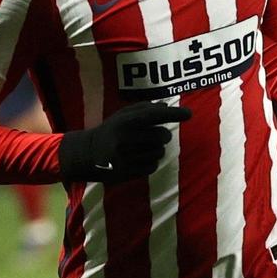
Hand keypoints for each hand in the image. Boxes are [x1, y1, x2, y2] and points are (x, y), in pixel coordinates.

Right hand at [57, 101, 192, 181]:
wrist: (87, 154)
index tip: (189, 114)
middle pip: (163, 136)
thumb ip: (144, 109)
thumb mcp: (122, 116)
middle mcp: (126, 138)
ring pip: (160, 152)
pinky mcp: (127, 172)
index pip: (155, 115)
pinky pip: (153, 166)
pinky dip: (151, 162)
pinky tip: (138, 159)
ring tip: (142, 148)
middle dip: (162, 135)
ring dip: (156, 150)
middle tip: (151, 136)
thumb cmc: (110, 131)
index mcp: (125, 121)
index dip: (174, 114)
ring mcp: (126, 157)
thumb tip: (166, 105)